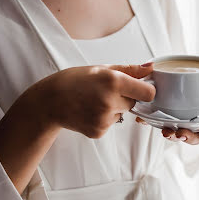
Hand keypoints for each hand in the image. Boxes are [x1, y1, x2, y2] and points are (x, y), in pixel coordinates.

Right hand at [34, 63, 155, 137]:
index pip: (149, 93)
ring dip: (114, 108)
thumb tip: (150, 68)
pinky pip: (112, 124)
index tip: (139, 87)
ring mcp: (104, 119)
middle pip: (135, 103)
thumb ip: (129, 70)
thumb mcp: (101, 68)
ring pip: (122, 113)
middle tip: (105, 91)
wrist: (49, 101)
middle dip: (126, 97)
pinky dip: (105, 118)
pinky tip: (89, 111)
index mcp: (113, 82)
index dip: (146, 89)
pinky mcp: (99, 131)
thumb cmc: (74, 81)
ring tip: (94, 101)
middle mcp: (110, 101)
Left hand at [136, 107, 198, 144]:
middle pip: (191, 138)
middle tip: (182, 132)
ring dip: (171, 134)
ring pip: (175, 134)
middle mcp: (194, 127)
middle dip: (188, 137)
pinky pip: (154, 123)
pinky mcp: (161, 120)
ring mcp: (178, 125)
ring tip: (166, 131)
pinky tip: (143, 118)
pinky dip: (149, 122)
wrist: (181, 88)